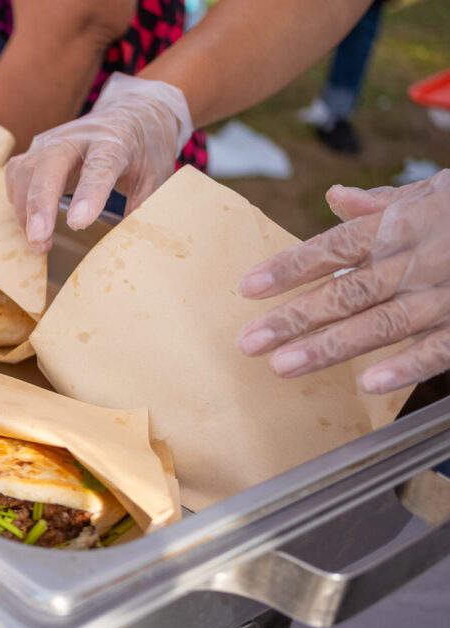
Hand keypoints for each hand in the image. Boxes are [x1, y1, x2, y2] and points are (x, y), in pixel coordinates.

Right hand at [4, 73, 192, 252]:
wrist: (130, 114)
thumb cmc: (143, 149)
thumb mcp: (155, 175)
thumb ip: (140, 205)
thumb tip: (125, 241)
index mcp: (114, 140)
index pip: (99, 166)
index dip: (88, 195)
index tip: (78, 224)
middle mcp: (77, 137)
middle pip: (49, 165)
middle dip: (40, 204)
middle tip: (39, 239)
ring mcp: (50, 141)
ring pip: (25, 172)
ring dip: (26, 212)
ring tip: (39, 244)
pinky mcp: (34, 151)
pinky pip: (16, 177)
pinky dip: (19, 204)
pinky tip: (31, 225)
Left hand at [236, 170, 449, 393]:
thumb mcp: (440, 192)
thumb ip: (386, 202)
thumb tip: (334, 197)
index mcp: (406, 223)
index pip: (337, 245)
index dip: (291, 266)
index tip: (247, 288)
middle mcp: (423, 257)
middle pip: (349, 290)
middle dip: (295, 318)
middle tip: (248, 342)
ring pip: (385, 323)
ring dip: (331, 347)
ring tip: (283, 367)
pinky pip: (442, 346)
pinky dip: (408, 366)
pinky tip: (369, 384)